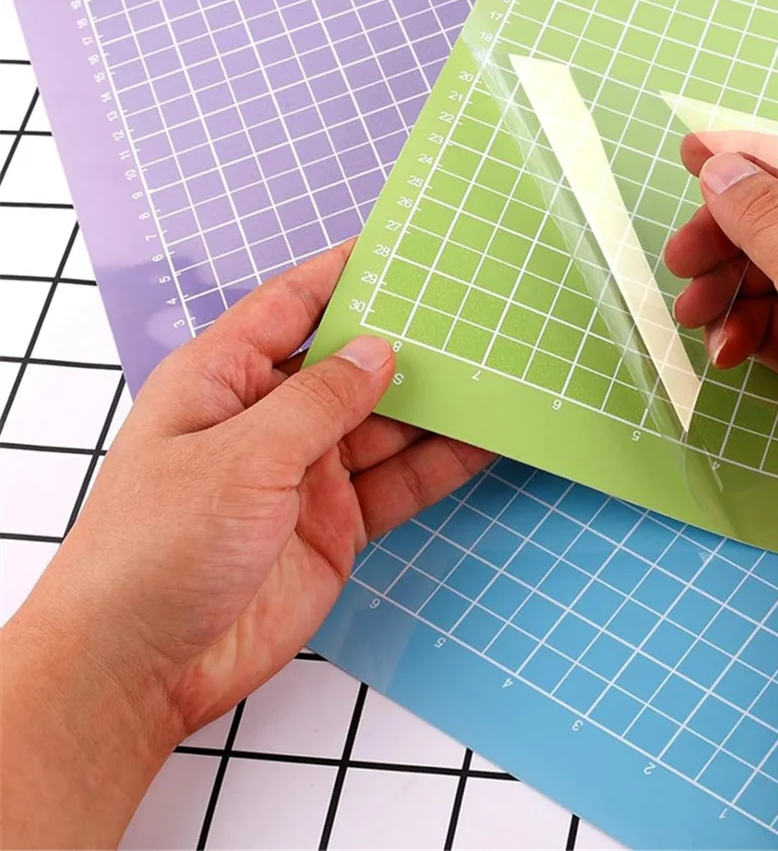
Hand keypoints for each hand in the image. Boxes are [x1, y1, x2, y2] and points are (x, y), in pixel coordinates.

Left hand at [2, 242, 491, 846]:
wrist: (143, 669)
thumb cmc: (155, 549)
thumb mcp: (241, 457)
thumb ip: (319, 402)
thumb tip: (379, 352)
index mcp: (224, 379)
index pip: (291, 305)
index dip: (343, 273)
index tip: (400, 248)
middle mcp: (267, 419)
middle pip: (349, 364)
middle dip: (405, 341)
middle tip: (470, 313)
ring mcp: (305, 473)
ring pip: (384, 423)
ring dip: (434, 404)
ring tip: (494, 372)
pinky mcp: (335, 525)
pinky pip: (398, 482)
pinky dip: (440, 463)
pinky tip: (482, 441)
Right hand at [665, 136, 777, 564]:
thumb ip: (768, 218)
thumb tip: (725, 168)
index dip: (749, 161)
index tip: (688, 155)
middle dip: (730, 239)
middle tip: (681, 258)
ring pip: (775, 273)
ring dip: (729, 289)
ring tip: (694, 314)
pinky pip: (776, 322)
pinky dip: (744, 330)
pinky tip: (727, 353)